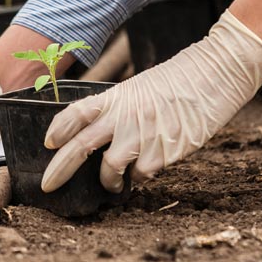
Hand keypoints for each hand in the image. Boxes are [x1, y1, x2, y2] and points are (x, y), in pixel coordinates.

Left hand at [41, 9, 261, 192]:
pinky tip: (145, 171)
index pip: (76, 112)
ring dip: (107, 181)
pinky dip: (139, 177)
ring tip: (112, 184)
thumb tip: (94, 135)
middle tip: (48, 185)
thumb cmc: (175, 83)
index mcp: (115, 97)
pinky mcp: (164, 152)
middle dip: (60, 169)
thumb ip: (115, 110)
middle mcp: (123, 116)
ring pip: (110, 168)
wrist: (214, 76)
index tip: (48, 143)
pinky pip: (141, 174)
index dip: (58, 128)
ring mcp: (143, 135)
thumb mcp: (137, 89)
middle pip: (81, 146)